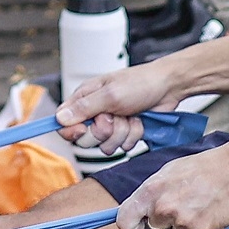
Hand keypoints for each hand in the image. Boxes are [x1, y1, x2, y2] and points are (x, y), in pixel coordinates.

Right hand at [56, 60, 176, 155]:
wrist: (169, 87)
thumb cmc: (140, 82)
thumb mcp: (110, 94)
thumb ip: (84, 108)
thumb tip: (60, 118)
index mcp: (86, 98)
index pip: (64, 122)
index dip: (71, 131)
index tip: (84, 129)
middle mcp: (96, 112)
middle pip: (86, 139)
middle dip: (104, 132)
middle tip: (115, 117)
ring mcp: (111, 123)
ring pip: (106, 145)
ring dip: (122, 133)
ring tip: (130, 116)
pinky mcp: (125, 132)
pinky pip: (123, 146)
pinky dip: (133, 135)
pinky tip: (139, 121)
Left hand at [115, 146, 228, 228]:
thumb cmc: (201, 168)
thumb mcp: (168, 172)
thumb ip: (151, 192)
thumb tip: (139, 209)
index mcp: (151, 190)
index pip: (124, 220)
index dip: (132, 225)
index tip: (140, 224)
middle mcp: (162, 207)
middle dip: (164, 223)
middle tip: (181, 207)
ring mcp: (181, 220)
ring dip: (183, 227)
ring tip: (197, 207)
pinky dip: (200, 227)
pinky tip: (208, 211)